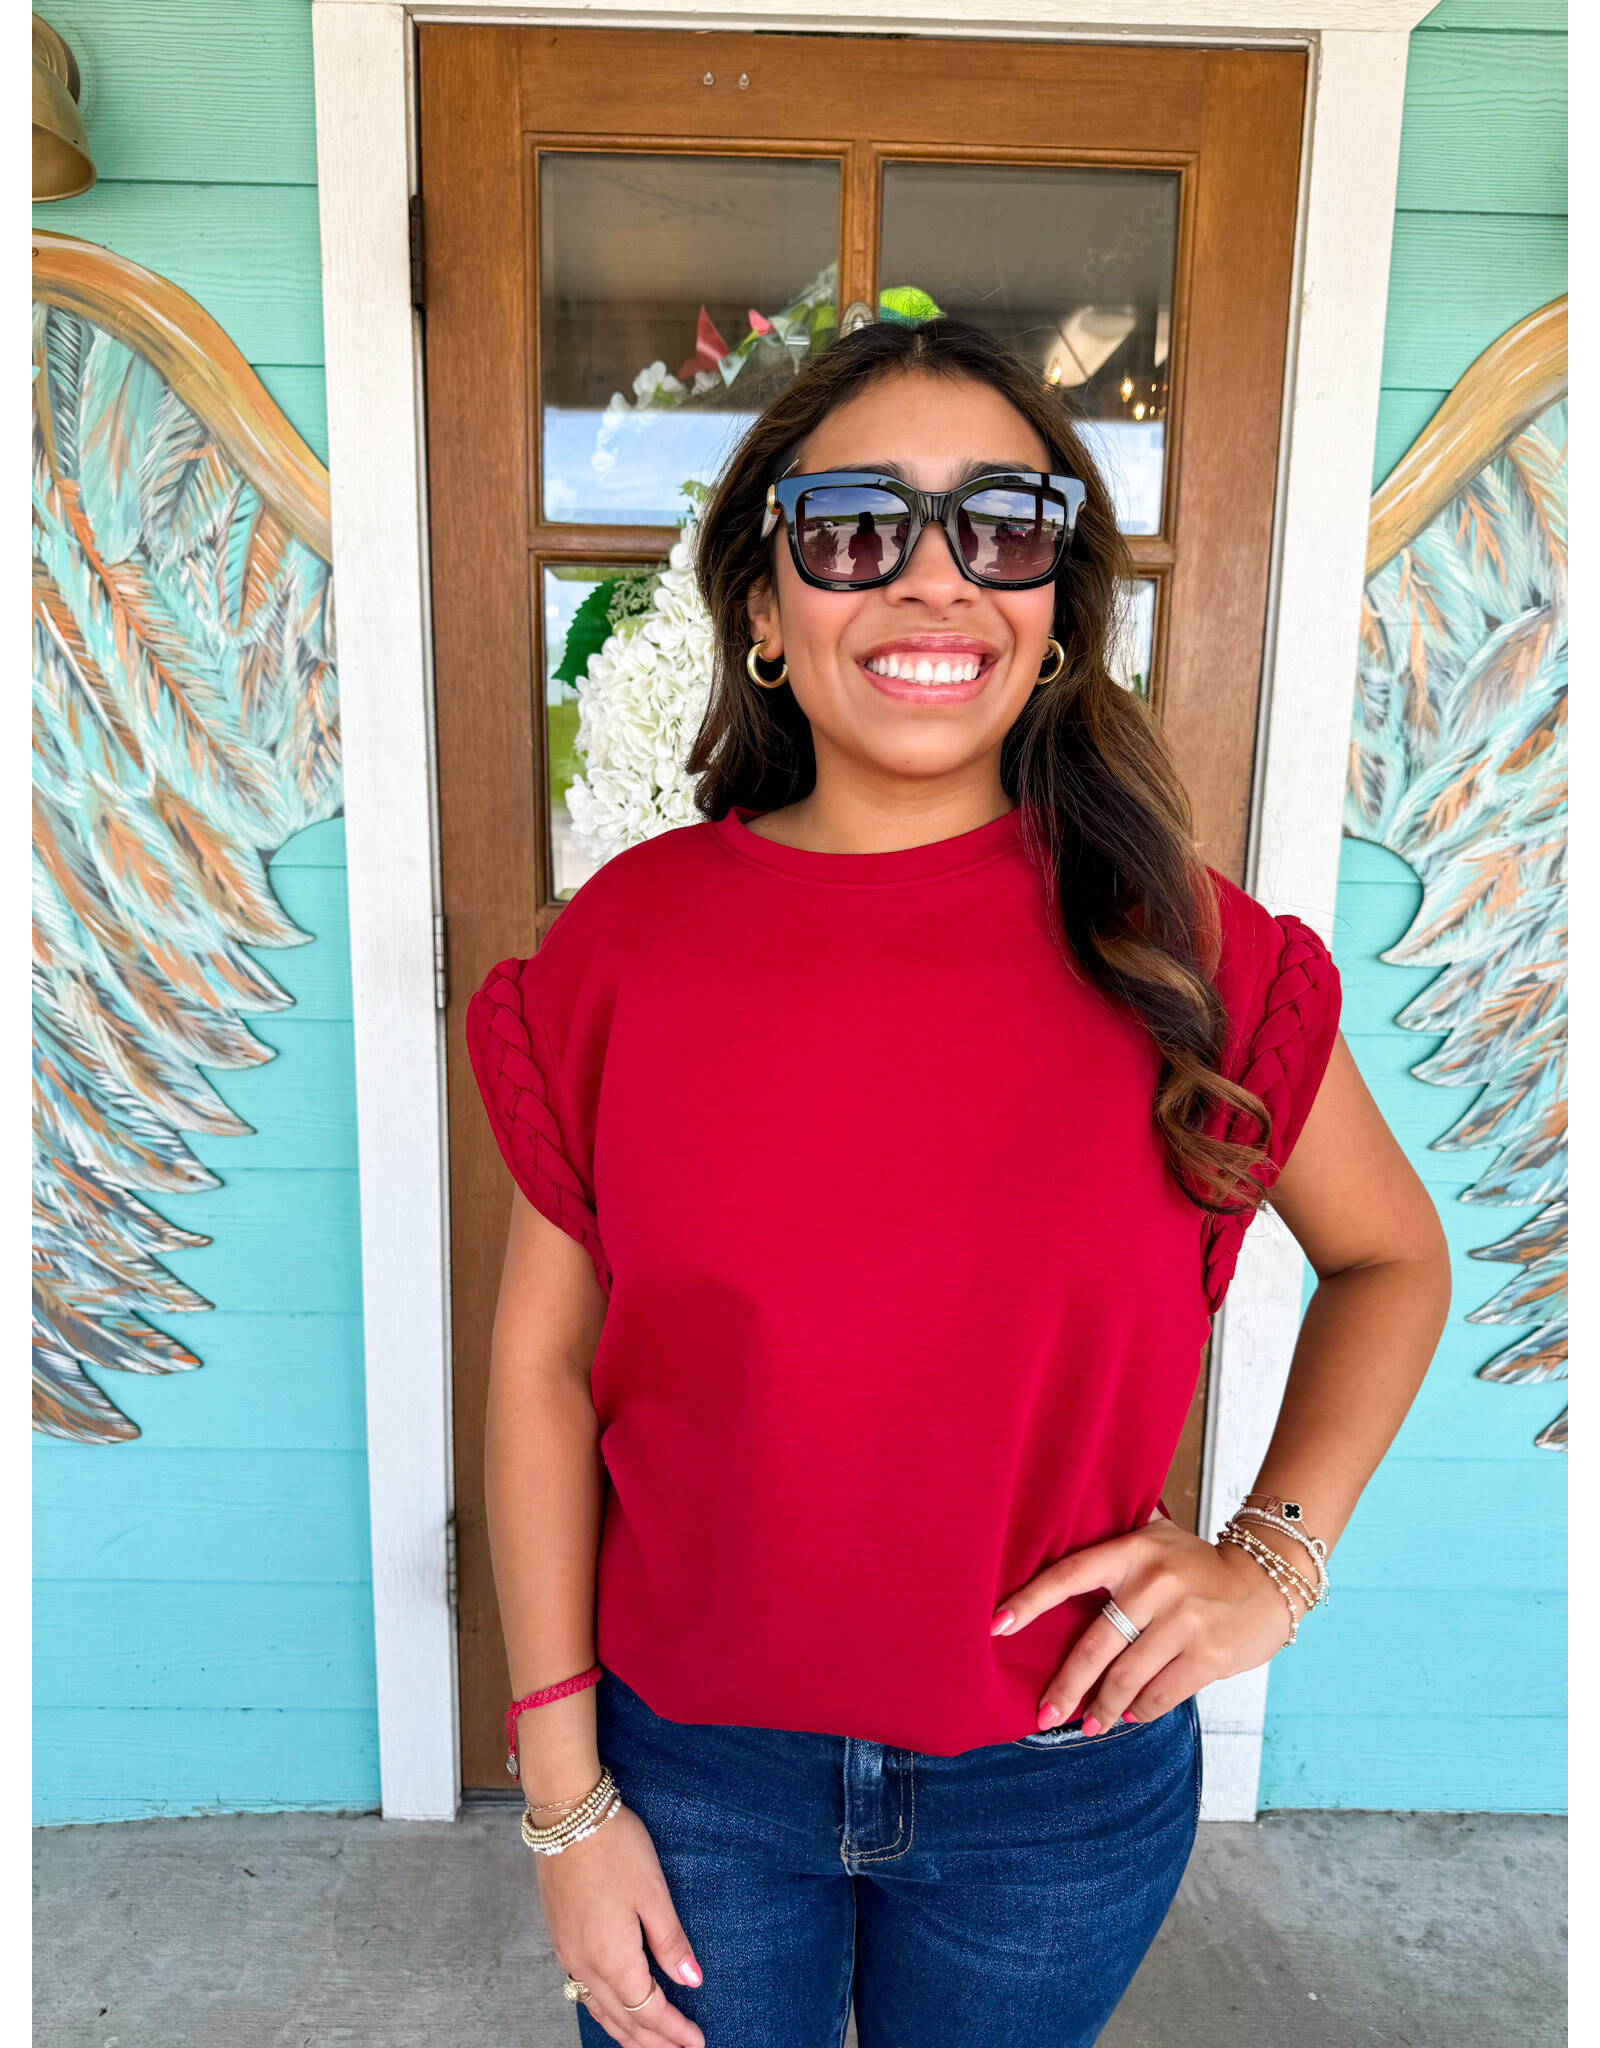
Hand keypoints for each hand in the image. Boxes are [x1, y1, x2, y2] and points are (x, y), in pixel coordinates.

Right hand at [535, 1803, 705, 2046]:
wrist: (567, 1816)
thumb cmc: (614, 1847)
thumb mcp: (653, 1892)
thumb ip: (671, 1941)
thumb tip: (691, 1981)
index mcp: (612, 1957)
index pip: (648, 2012)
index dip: (674, 2031)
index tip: (697, 2042)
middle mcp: (584, 1965)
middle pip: (622, 2021)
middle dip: (653, 2042)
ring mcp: (567, 1954)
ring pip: (599, 2011)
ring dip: (627, 2033)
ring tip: (651, 2043)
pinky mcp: (560, 1939)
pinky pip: (583, 1992)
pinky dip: (605, 2011)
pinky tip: (615, 2008)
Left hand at [992, 1513, 1302, 1733]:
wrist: (1267, 1582)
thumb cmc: (1198, 1566)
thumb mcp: (1156, 1540)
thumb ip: (1114, 1549)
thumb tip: (1052, 1558)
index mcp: (1133, 1551)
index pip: (1069, 1575)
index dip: (1030, 1601)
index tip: (996, 1627)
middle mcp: (1154, 1584)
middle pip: (1095, 1645)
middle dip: (1065, 1686)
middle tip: (1044, 1715)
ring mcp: (1183, 1621)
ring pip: (1126, 1678)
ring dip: (1102, 1709)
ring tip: (1088, 1724)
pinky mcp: (1208, 1655)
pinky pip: (1160, 1695)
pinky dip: (1140, 1711)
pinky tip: (1129, 1715)